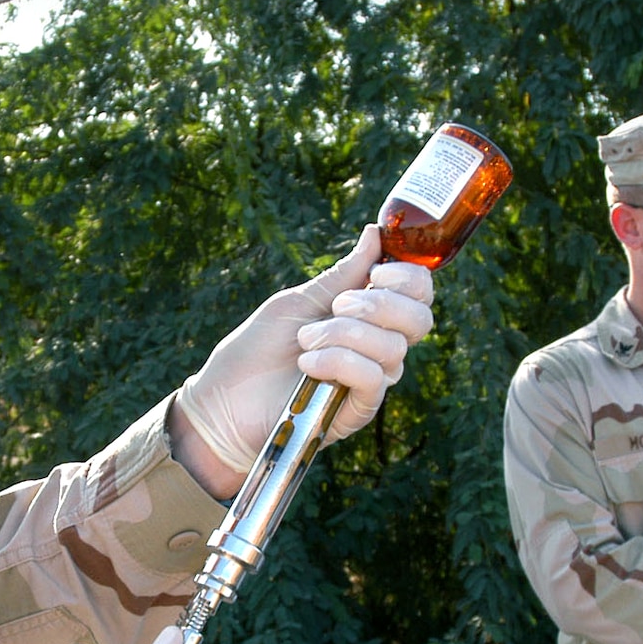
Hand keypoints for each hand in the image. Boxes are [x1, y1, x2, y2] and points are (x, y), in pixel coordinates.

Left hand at [174, 225, 433, 478]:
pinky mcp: (357, 410)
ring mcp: (369, 380)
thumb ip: (341, 274)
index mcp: (366, 316)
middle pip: (420, 320)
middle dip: (381, 303)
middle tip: (337, 306)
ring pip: (393, 347)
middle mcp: (376, 347)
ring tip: (304, 341)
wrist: (222, 404)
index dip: (408, 277)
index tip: (375, 273)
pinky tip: (306, 364)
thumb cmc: (254, 352)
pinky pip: (373, 378)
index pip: (418, 293)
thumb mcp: (297, 302)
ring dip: (344, 334)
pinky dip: (339, 362)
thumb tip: (375, 233)